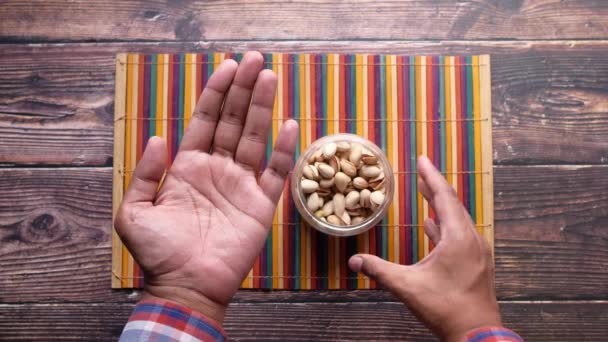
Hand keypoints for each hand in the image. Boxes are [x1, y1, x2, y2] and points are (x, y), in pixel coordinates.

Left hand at [115, 52, 297, 324]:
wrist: (186, 286)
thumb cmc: (159, 253)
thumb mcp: (134, 211)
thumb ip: (144, 173)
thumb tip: (158, 137)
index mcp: (189, 167)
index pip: (206, 120)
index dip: (216, 93)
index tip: (226, 67)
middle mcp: (218, 170)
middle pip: (233, 121)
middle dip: (243, 90)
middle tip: (254, 61)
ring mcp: (241, 185)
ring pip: (254, 138)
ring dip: (262, 108)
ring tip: (269, 78)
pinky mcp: (261, 204)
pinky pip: (275, 172)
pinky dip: (283, 150)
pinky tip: (287, 125)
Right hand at [349, 156, 499, 340]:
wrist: (477, 333)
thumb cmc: (445, 308)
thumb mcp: (407, 286)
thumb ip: (379, 270)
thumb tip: (354, 261)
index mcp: (458, 237)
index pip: (443, 197)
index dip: (430, 176)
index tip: (422, 159)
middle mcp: (471, 239)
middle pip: (451, 205)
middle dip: (434, 187)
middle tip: (421, 170)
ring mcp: (476, 251)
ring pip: (456, 220)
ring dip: (439, 205)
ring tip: (426, 192)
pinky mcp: (476, 263)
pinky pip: (459, 234)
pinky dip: (444, 225)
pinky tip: (432, 225)